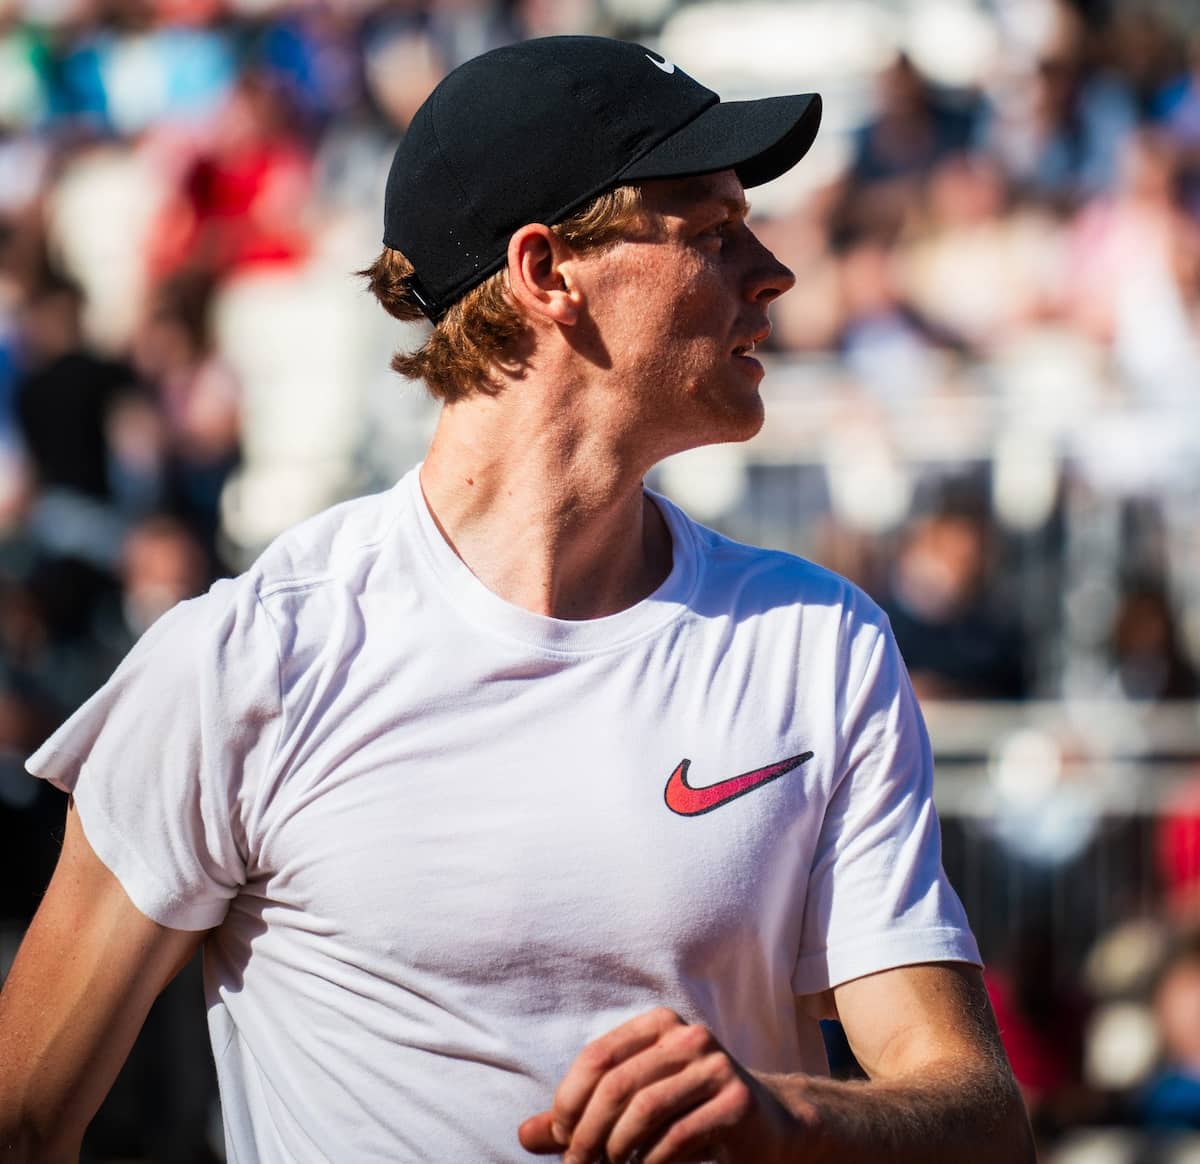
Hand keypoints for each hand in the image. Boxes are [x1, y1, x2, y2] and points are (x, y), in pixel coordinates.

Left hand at [517, 1007, 799, 1163]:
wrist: (768, 1127)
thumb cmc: (687, 1114)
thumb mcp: (633, 1107)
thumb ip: (582, 1117)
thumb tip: (524, 1135)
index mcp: (658, 1024)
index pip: (597, 1056)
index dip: (569, 1101)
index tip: (560, 1140)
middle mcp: (688, 1035)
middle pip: (617, 1086)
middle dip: (587, 1134)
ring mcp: (716, 1065)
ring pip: (644, 1111)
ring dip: (615, 1152)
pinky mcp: (736, 1101)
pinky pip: (677, 1138)